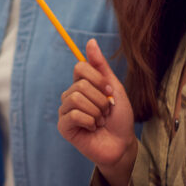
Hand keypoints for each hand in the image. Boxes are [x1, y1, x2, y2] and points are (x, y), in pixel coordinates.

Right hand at [57, 39, 136, 185]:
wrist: (122, 144)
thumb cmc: (119, 117)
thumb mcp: (113, 88)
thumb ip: (100, 66)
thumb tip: (91, 41)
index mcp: (81, 84)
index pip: (80, 67)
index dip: (98, 79)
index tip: (109, 91)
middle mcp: (70, 95)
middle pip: (81, 85)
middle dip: (100, 100)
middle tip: (106, 112)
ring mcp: (65, 111)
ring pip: (77, 99)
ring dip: (96, 112)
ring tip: (100, 121)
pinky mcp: (63, 127)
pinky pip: (74, 115)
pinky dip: (90, 122)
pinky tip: (92, 129)